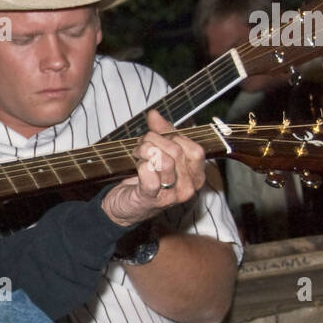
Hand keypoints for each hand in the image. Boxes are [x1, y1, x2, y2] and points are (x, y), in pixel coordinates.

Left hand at [101, 110, 206, 227]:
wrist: (125, 207)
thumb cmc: (146, 179)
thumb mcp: (160, 153)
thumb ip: (162, 133)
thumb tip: (154, 114)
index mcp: (196, 176)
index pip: (195, 149)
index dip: (174, 137)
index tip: (158, 138)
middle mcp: (188, 188)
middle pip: (176, 150)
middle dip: (153, 141)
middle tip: (141, 146)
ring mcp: (172, 195)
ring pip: (163, 160)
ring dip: (144, 151)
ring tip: (137, 155)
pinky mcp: (152, 199)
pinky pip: (148, 173)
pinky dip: (140, 165)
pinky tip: (137, 168)